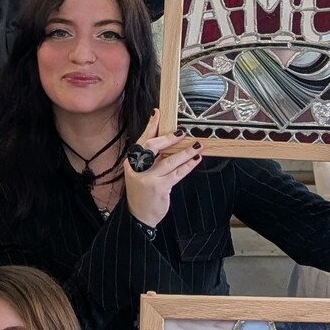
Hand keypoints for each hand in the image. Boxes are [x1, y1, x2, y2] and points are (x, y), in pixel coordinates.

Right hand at [122, 110, 201, 227]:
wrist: (139, 216)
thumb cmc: (142, 192)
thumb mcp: (141, 174)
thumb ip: (151, 160)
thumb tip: (168, 143)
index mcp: (131, 162)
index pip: (142, 140)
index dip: (150, 126)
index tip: (158, 113)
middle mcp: (137, 168)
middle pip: (152, 147)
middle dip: (168, 138)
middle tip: (182, 132)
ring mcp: (147, 178)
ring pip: (168, 161)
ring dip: (185, 152)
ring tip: (197, 145)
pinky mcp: (159, 187)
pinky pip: (177, 174)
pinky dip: (188, 166)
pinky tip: (196, 160)